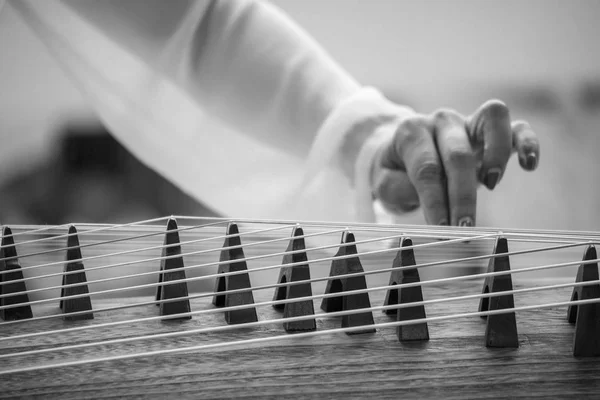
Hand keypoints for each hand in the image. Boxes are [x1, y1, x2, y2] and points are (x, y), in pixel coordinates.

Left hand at [370, 100, 538, 225]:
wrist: (403, 152)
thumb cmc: (395, 172)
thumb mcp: (383, 183)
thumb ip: (397, 189)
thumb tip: (424, 198)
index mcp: (411, 132)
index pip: (426, 168)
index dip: (434, 201)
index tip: (440, 229)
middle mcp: (441, 121)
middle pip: (458, 154)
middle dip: (462, 196)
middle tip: (463, 228)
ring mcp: (468, 121)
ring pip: (492, 118)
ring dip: (496, 154)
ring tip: (491, 185)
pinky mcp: (491, 130)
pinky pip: (516, 127)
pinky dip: (527, 143)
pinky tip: (529, 165)